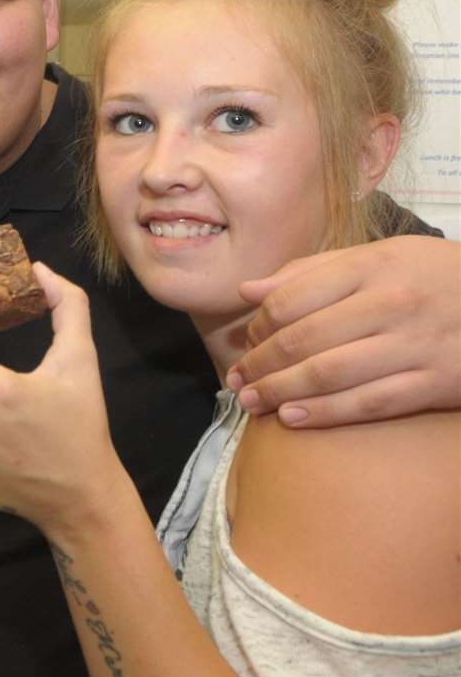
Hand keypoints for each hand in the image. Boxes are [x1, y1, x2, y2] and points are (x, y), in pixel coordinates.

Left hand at [230, 236, 460, 426]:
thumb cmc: (432, 277)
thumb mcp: (379, 257)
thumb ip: (312, 271)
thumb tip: (248, 289)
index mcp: (372, 267)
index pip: (293, 298)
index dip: (259, 325)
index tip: (246, 341)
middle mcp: (391, 304)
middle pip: (304, 339)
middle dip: (261, 364)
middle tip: (238, 379)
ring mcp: (416, 345)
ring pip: (331, 373)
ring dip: (281, 392)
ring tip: (251, 402)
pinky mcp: (437, 383)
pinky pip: (370, 403)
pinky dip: (325, 413)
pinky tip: (292, 418)